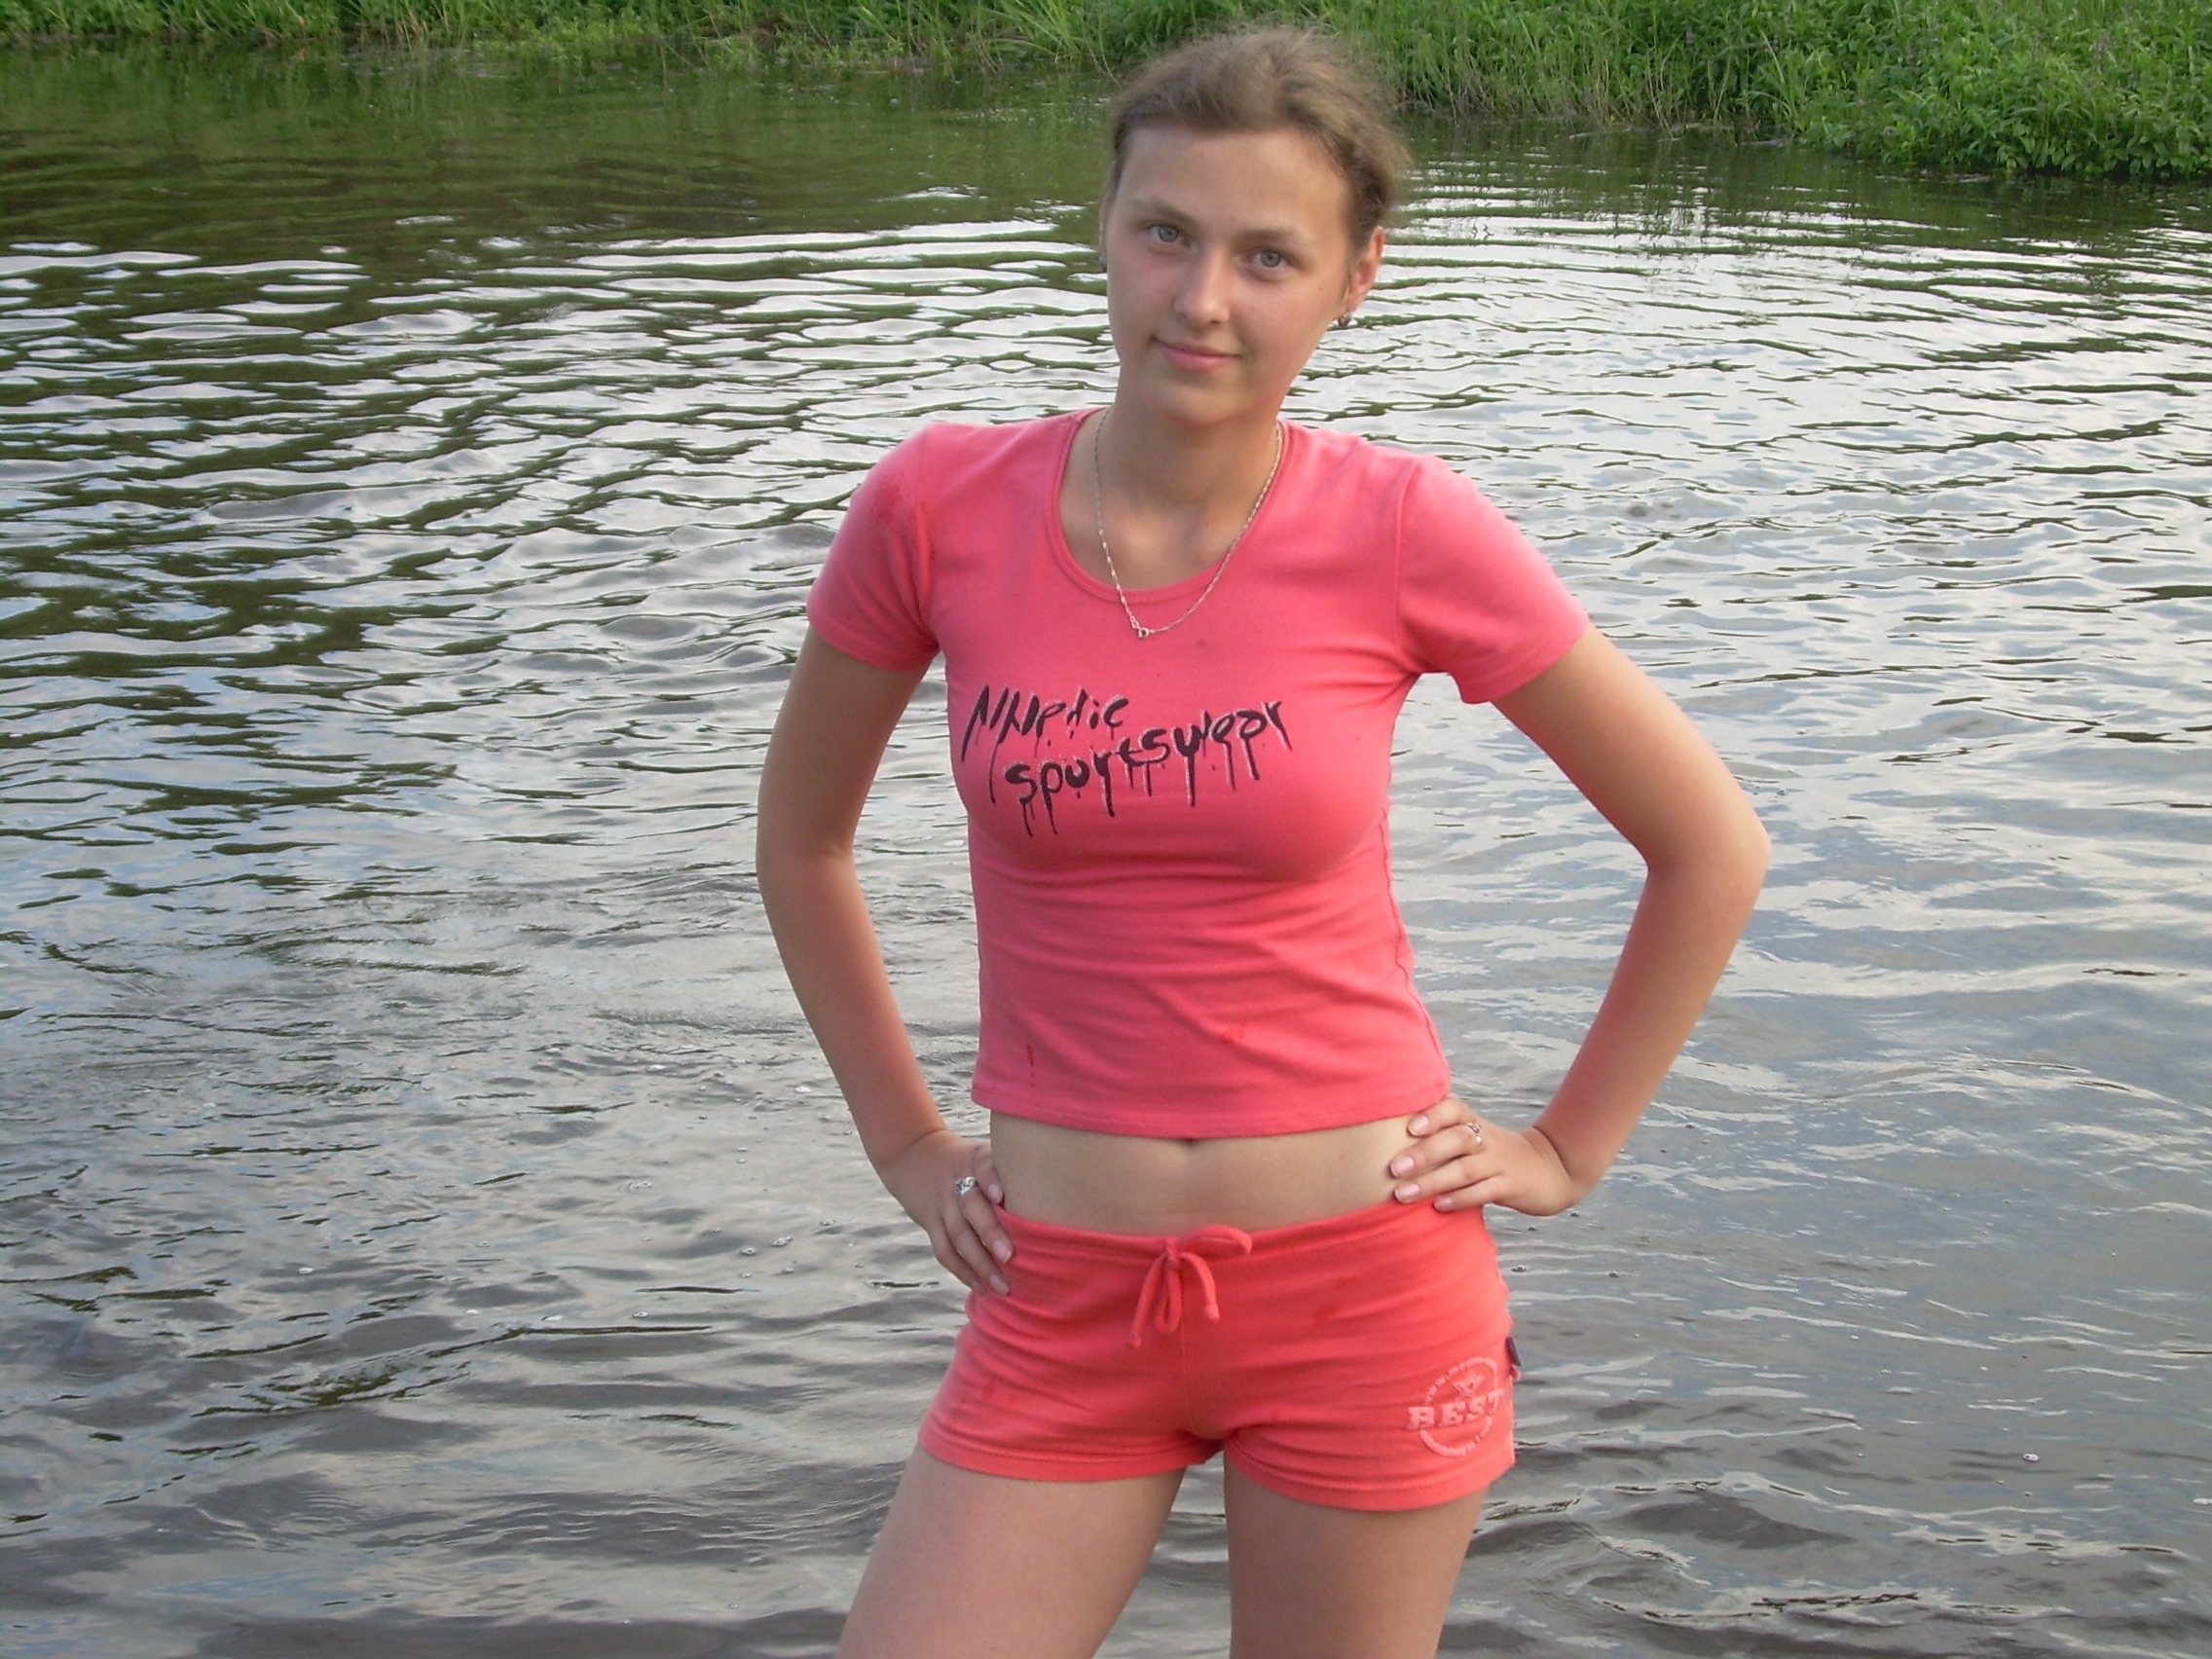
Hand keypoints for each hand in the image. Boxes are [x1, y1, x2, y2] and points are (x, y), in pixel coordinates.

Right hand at [877, 1128, 1013, 1293]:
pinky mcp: (929, 1221)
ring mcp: (941, 1203)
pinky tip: (980, 1286)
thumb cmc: (967, 1160)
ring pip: (957, 1235)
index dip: (991, 1180)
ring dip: (979, 1263)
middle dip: (990, 1233)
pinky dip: (961, 1270)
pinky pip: (944, 1249)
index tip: (1003, 1196)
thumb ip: (1012, 1169)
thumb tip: (1059, 1198)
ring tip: (1002, 1286)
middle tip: (1010, 1257)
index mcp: (976, 1159)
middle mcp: (957, 1180)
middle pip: (971, 1206)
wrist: (914, 1154)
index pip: (983, 1166)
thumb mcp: (984, 1151)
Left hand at [1389, 1096, 1581, 1217]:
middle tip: (1393, 1168)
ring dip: (1432, 1181)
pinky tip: (1438, 1206)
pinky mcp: (1511, 1186)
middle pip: (1455, 1139)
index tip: (1407, 1127)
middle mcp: (1486, 1139)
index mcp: (1474, 1123)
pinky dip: (1460, 1199)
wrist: (1552, 1167)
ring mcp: (1500, 1162)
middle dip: (1423, 1153)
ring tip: (1403, 1193)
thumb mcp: (1474, 1138)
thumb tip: (1388, 1145)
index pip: (1453, 1109)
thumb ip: (1441, 1138)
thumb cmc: (1497, 1155)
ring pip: (1465, 1169)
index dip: (1432, 1115)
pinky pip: (1484, 1191)